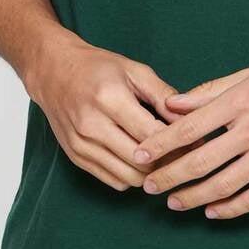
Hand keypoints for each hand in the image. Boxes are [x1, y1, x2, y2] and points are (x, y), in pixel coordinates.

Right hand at [24, 28, 189, 191]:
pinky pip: (113, 180)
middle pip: (142, 161)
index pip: (152, 134)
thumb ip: (163, 95)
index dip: (178, 142)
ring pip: (129, 176)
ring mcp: (81, 144)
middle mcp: (92, 125)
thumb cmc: (98, 68)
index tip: (196, 140)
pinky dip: (132, 176)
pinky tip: (140, 161)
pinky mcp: (76, 157)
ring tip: (164, 158)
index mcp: (110, 98)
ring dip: (151, 173)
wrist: (53, 72)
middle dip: (168, 161)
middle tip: (184, 153)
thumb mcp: (135, 70)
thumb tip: (189, 120)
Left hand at [130, 55, 248, 219]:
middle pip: (201, 161)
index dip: (161, 145)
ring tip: (174, 202)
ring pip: (224, 185)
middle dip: (169, 176)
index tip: (140, 156)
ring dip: (193, 197)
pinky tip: (212, 211)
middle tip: (147, 186)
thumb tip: (172, 105)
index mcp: (241, 100)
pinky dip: (230, 209)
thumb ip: (209, 92)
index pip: (190, 127)